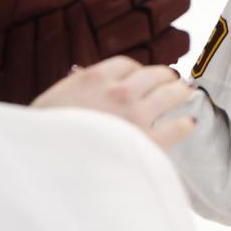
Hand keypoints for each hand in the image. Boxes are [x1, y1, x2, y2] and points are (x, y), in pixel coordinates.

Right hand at [32, 58, 195, 149]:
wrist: (45, 165)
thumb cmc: (42, 137)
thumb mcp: (53, 100)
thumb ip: (75, 90)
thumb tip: (85, 88)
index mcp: (93, 78)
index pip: (126, 65)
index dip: (137, 70)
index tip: (140, 76)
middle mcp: (119, 91)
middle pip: (153, 75)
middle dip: (163, 77)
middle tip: (171, 81)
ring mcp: (135, 115)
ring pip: (169, 94)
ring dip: (179, 91)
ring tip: (185, 92)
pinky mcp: (147, 142)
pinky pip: (176, 127)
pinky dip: (185, 123)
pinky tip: (189, 122)